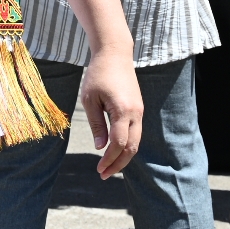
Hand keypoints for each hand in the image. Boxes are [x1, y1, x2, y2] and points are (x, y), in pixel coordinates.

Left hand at [81, 46, 142, 179]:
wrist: (115, 54)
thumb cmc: (98, 74)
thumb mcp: (89, 98)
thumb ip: (96, 123)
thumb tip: (100, 148)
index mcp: (123, 110)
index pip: (119, 143)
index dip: (109, 159)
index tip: (98, 169)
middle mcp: (136, 113)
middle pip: (132, 147)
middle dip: (118, 164)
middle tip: (103, 174)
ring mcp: (139, 111)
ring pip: (136, 142)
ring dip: (123, 156)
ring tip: (108, 167)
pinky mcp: (138, 109)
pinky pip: (135, 132)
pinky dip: (127, 145)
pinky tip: (115, 151)